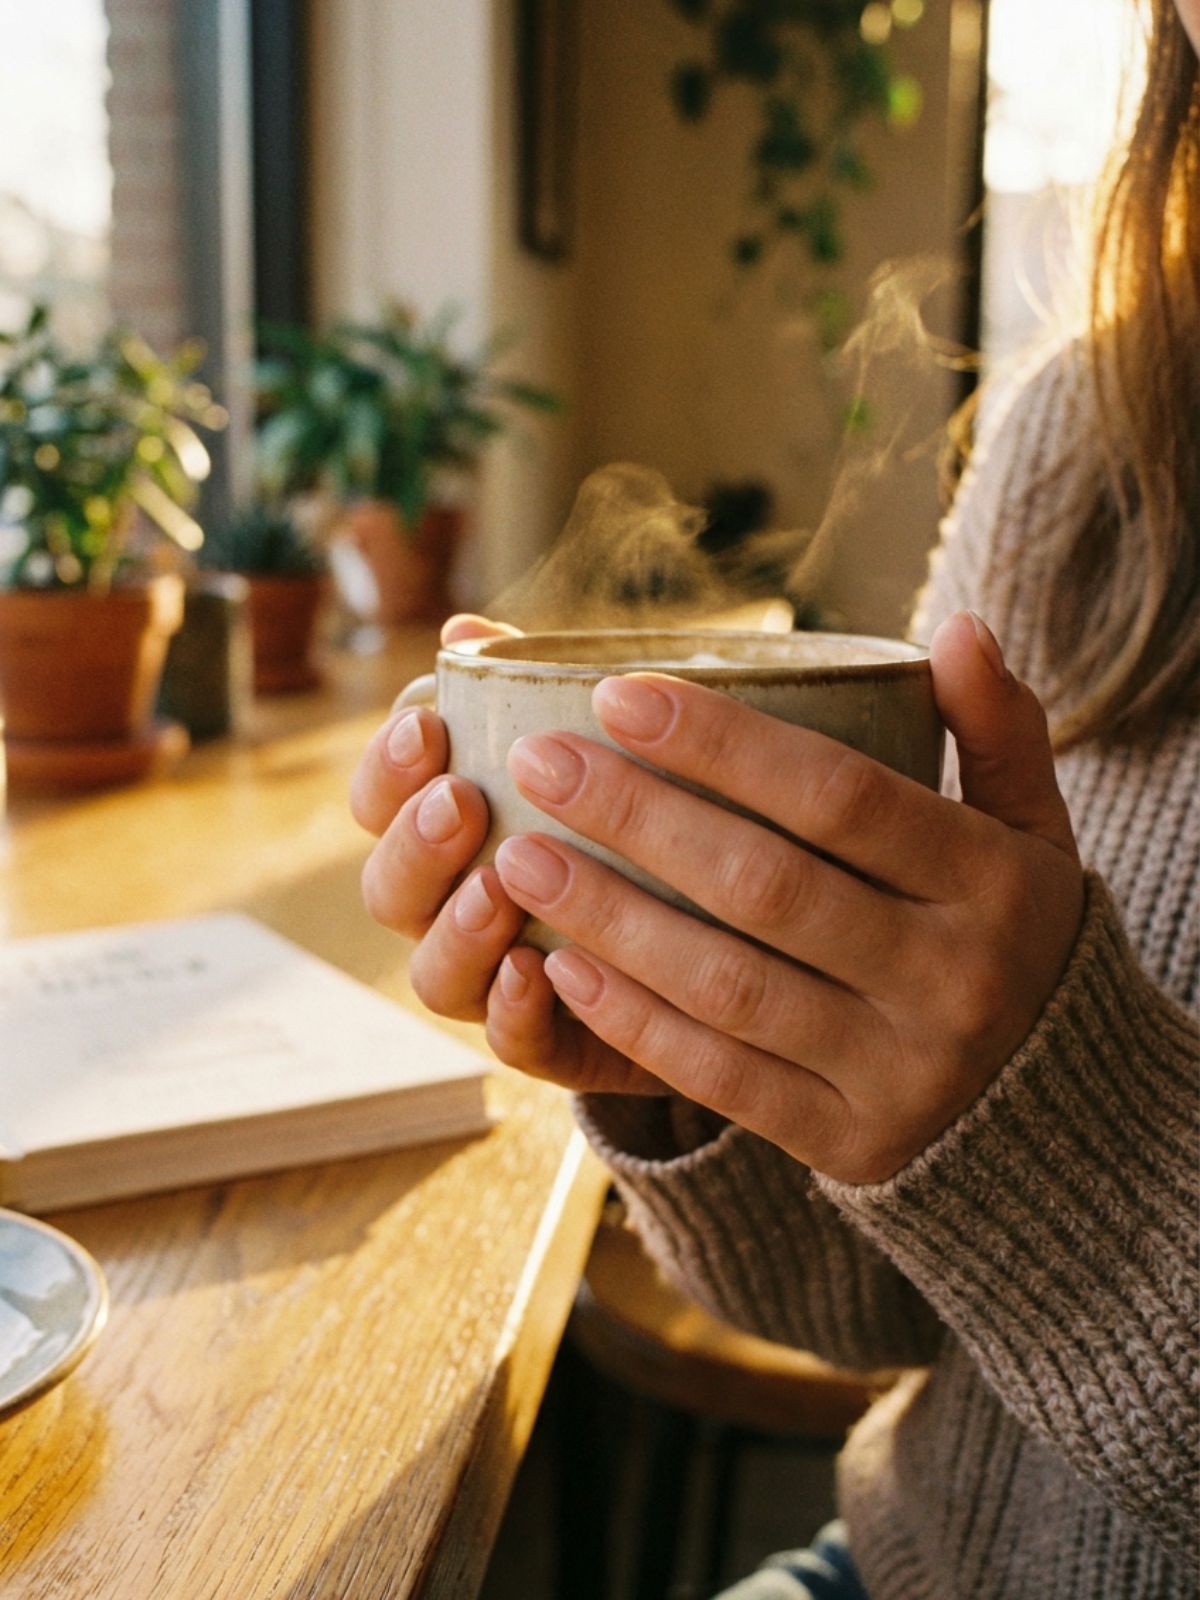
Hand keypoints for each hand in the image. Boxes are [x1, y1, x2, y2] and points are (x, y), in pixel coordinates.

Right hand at [350, 614, 664, 1093]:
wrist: (751, 924)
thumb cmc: (655, 807)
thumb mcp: (611, 742)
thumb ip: (535, 692)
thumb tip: (463, 629)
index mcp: (456, 831)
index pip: (383, 802)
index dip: (387, 768)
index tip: (427, 722)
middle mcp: (461, 909)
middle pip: (390, 891)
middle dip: (414, 843)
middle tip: (460, 800)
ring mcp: (502, 981)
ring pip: (436, 974)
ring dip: (456, 928)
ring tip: (496, 887)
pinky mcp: (563, 1043)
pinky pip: (514, 1045)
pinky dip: (512, 1011)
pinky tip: (534, 971)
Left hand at [486, 611, 1084, 1182]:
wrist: (1063, 1114)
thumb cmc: (1017, 936)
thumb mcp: (1034, 832)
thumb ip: (999, 731)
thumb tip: (958, 628)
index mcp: (992, 883)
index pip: (840, 796)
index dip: (724, 744)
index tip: (618, 694)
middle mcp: (951, 978)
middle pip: (766, 885)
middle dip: (636, 817)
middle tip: (536, 761)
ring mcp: (899, 1071)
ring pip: (729, 985)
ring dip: (610, 919)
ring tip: (518, 861)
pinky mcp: (848, 1143)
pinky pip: (724, 1079)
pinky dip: (636, 1023)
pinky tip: (561, 968)